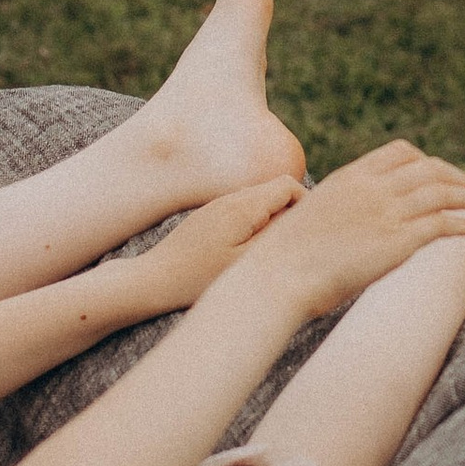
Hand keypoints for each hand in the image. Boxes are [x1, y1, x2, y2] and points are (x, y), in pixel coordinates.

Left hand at [127, 175, 301, 315]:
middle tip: (292, 248)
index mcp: (244, 205)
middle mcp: (231, 199)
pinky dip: (254, 228)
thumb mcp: (245, 261)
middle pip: (275, 192)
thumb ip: (277, 236)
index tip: (310, 234)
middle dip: (291, 215)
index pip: (289, 185)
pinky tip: (247, 255)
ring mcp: (218, 207)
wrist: (154, 280)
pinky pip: (243, 214)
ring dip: (272, 223)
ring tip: (270, 254)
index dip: (308, 205)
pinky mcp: (209, 219)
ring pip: (260, 204)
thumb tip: (303, 220)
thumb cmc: (199, 277)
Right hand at [250, 142, 464, 320]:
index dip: (427, 161)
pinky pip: (440, 224)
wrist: (278, 276)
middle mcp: (371, 188)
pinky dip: (460, 224)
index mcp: (350, 177)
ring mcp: (385, 212)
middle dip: (458, 176)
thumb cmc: (285, 258)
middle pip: (429, 168)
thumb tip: (345, 227)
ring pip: (441, 192)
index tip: (440, 174)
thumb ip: (339, 212)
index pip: (400, 152)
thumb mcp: (313, 218)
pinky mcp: (396, 241)